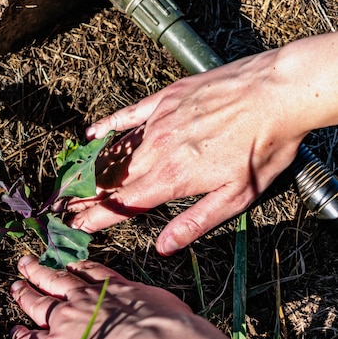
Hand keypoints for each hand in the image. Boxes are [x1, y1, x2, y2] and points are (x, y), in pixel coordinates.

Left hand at [10, 255, 246, 338]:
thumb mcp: (164, 306)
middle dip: (41, 271)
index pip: (89, 272)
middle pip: (58, 280)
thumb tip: (157, 310)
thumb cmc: (172, 330)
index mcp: (114, 287)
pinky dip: (21, 335)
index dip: (76, 267)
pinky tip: (15, 331)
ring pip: (39, 302)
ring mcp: (68, 319)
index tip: (67, 262)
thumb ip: (151, 305)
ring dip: (25, 293)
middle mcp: (86, 298)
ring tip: (15, 285)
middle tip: (27, 262)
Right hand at [61, 32, 337, 254]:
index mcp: (172, 178)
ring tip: (68, 179)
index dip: (95, 216)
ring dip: (89, 167)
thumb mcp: (238, 196)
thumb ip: (195, 222)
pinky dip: (107, 126)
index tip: (74, 224)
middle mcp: (156, 150)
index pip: (123, 203)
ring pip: (115, 150)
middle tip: (61, 204)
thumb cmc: (264, 146)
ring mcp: (157, 122)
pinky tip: (91, 134)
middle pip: (111, 178)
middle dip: (83, 195)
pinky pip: (127, 115)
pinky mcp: (164, 99)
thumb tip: (164, 246)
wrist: (278, 92)